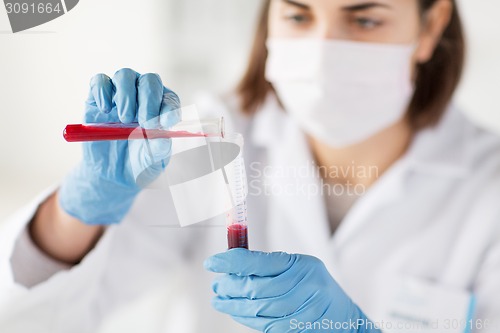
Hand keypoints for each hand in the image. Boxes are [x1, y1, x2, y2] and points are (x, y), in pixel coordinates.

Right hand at [59, 68, 180, 224]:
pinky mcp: (97, 99)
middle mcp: (143, 97)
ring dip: (127, 95)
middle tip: (144, 123)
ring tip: (125, 119)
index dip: (168, 107)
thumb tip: (162, 131)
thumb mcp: (154, 160)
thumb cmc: (140, 163)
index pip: (170, 99)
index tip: (164, 123)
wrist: (113, 175)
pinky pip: (99, 81)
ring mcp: (120, 95)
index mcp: (162, 109)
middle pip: (149, 81)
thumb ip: (160, 146)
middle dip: (148, 99)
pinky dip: (102, 91)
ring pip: (125, 76)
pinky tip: (105, 109)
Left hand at [204, 249, 380, 332]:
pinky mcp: (301, 327)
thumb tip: (232, 266)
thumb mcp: (297, 266)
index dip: (232, 261)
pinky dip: (247, 320)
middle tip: (217, 285)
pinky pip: (268, 326)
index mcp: (301, 264)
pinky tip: (237, 313)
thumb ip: (268, 265)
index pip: (260, 261)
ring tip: (220, 300)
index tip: (212, 262)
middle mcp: (305, 284)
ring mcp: (306, 308)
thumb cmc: (313, 284)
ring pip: (259, 309)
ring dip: (234, 306)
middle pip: (256, 288)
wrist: (344, 314)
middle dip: (230, 287)